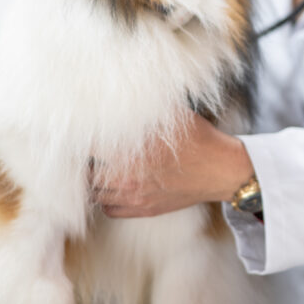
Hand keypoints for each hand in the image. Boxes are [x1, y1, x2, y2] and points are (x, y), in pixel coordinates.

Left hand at [95, 112, 253, 217]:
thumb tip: (122, 93)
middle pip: (87, 172)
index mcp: (130, 149)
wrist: (221, 169)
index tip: (83, 132)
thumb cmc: (197, 138)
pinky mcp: (143, 209)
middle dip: (86, 160)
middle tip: (88, 151)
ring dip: (93, 180)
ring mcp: (134, 195)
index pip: (88, 146)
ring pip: (95, 193)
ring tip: (97, 168)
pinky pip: (109, 209)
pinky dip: (104, 199)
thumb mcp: (171, 114)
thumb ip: (143, 107)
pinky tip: (110, 187)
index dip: (83, 138)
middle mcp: (127, 175)